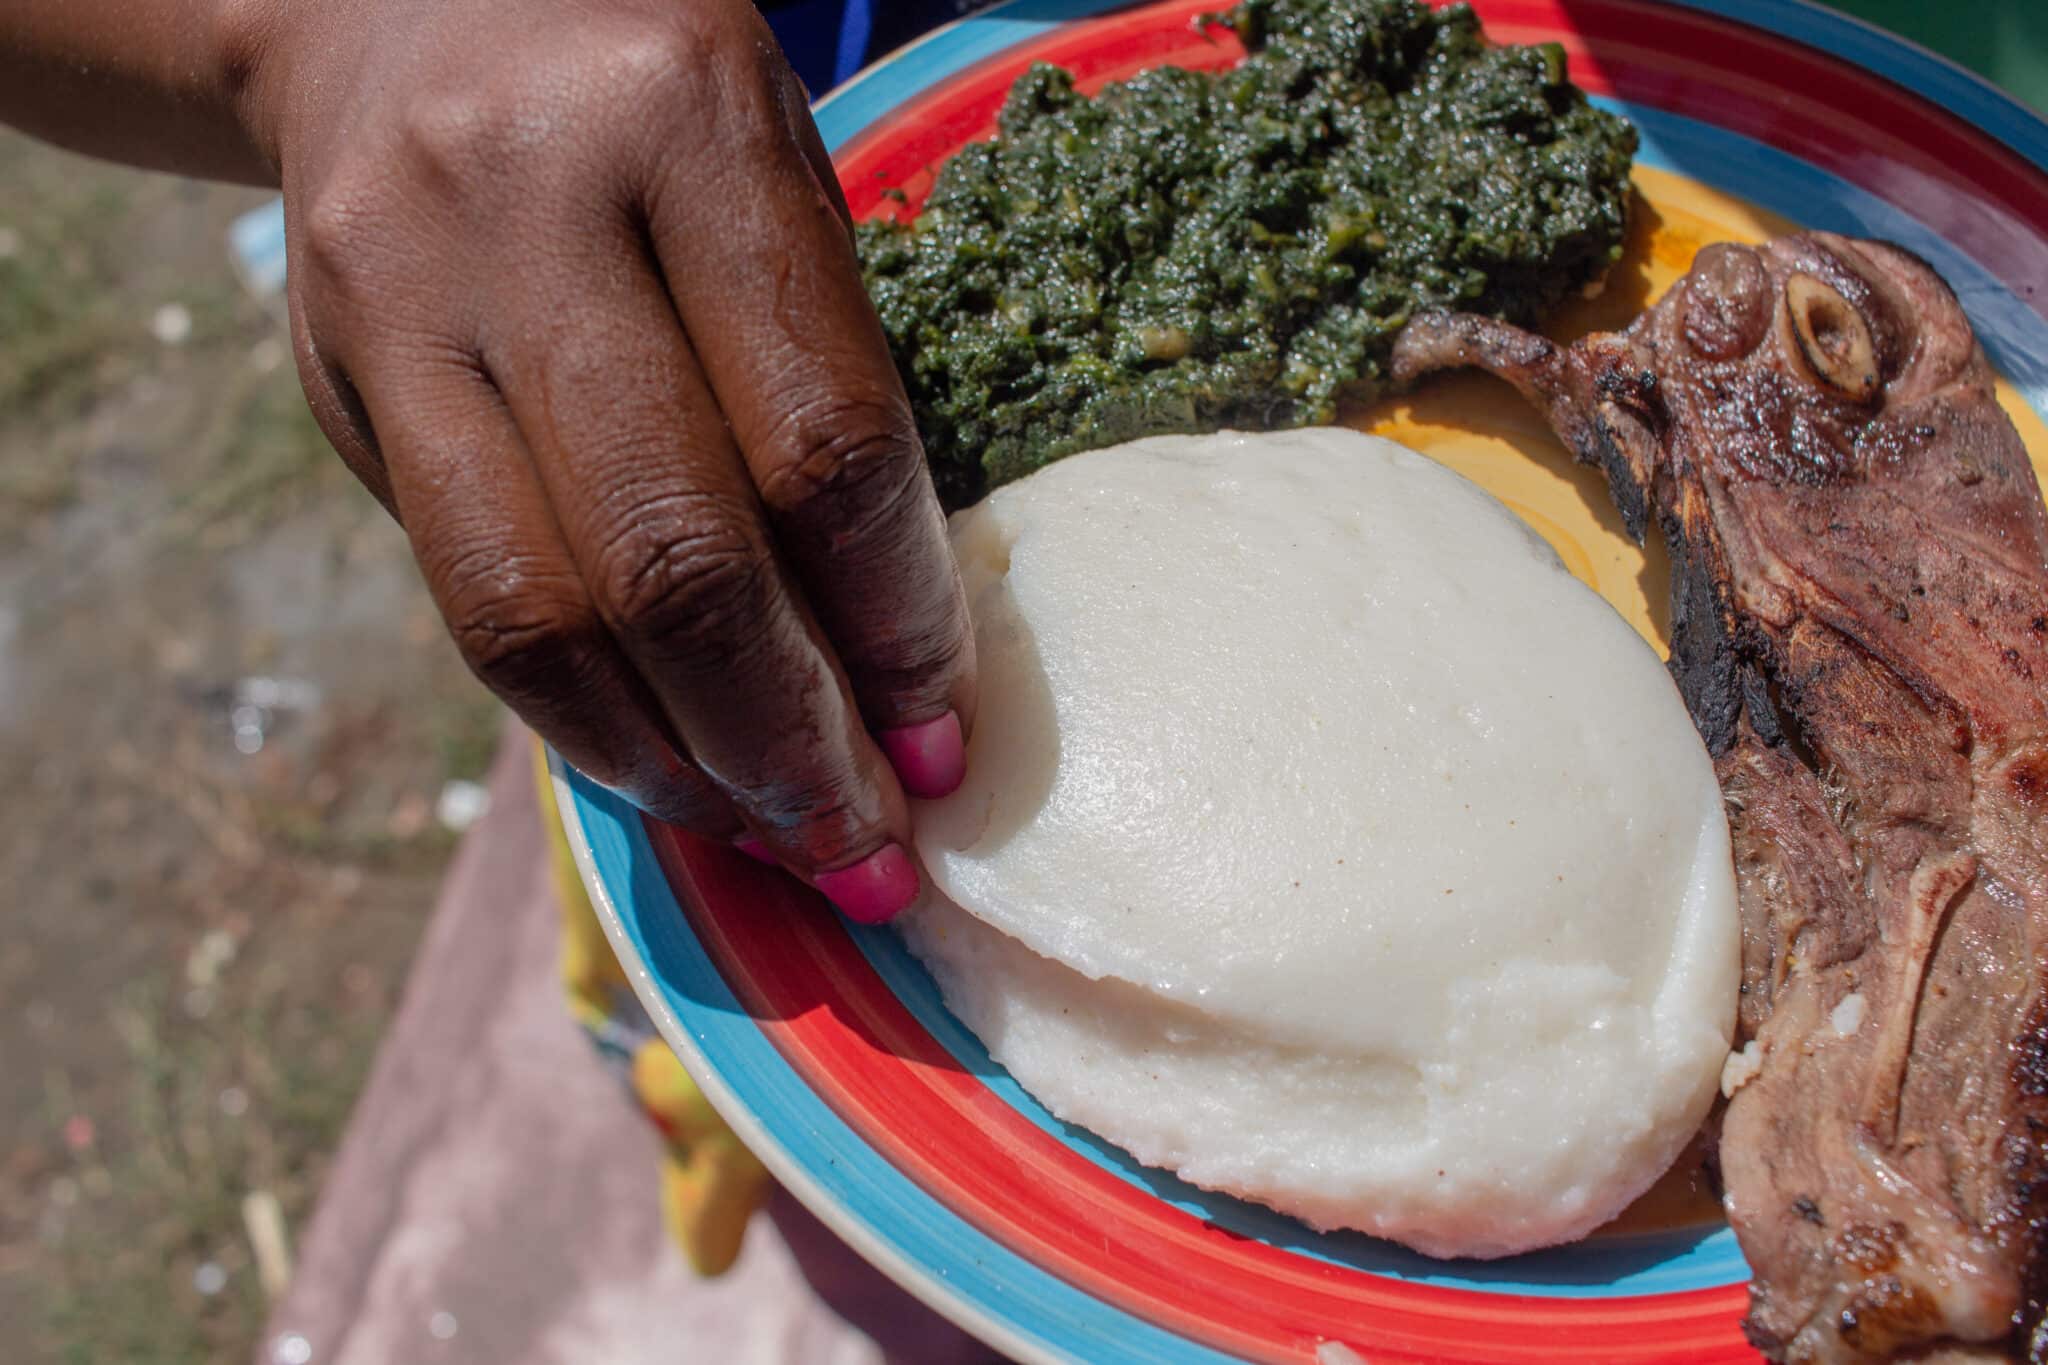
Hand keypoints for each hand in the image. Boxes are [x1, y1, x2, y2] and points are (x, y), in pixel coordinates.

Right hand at [247, 0, 974, 918]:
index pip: (823, 439)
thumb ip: (828, 381)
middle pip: (673, 554)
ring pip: (542, 610)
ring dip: (677, 764)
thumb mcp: (778, 175)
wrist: (399, 6)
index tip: (947, 738)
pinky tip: (667, 769)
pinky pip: (465, 607)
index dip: (898, 623)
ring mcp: (404, 296)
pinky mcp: (337, 381)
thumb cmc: (658, 119)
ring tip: (775, 830)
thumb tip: (898, 659)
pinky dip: (580, 722)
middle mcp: (526, 204)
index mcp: (691, 124)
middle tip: (867, 839)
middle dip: (789, 735)